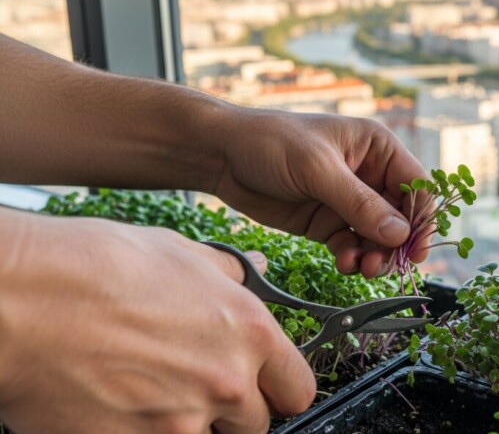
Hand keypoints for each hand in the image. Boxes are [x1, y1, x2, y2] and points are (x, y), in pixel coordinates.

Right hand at [0, 210, 314, 433]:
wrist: (20, 299)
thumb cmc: (93, 267)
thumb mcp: (178, 254)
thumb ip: (230, 274)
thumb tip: (257, 272)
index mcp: (247, 333)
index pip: (298, 389)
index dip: (280, 389)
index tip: (265, 387)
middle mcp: (224, 382)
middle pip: (257, 424)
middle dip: (233, 411)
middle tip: (195, 386)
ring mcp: (180, 424)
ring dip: (189, 424)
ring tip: (150, 392)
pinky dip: (145, 433)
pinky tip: (120, 407)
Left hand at [212, 109, 428, 277]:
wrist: (222, 155)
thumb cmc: (271, 143)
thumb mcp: (318, 169)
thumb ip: (359, 203)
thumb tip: (399, 234)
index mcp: (377, 149)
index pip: (416, 186)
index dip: (422, 218)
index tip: (417, 248)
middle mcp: (369, 176)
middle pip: (401, 219)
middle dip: (396, 245)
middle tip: (380, 265)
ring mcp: (349, 202)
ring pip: (379, 238)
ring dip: (375, 256)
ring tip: (361, 268)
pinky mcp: (327, 223)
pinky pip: (352, 247)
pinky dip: (353, 259)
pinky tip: (343, 263)